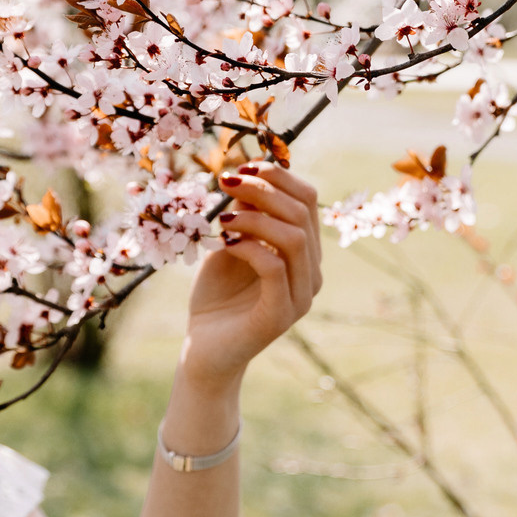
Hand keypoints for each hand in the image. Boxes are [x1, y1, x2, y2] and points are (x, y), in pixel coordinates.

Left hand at [182, 164, 322, 389]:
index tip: (241, 167)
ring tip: (222, 218)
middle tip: (226, 183)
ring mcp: (300, 296)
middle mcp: (312, 273)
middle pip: (302, 213)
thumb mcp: (229, 243)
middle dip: (263, 189)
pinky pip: (274, 267)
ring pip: (294, 237)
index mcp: (305, 253)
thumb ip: (244, 213)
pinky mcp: (280, 315)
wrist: (204, 349)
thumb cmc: (217, 296)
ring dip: (255, 217)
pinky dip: (248, 246)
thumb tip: (248, 175)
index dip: (278, 176)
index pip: (308, 199)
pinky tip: (224, 242)